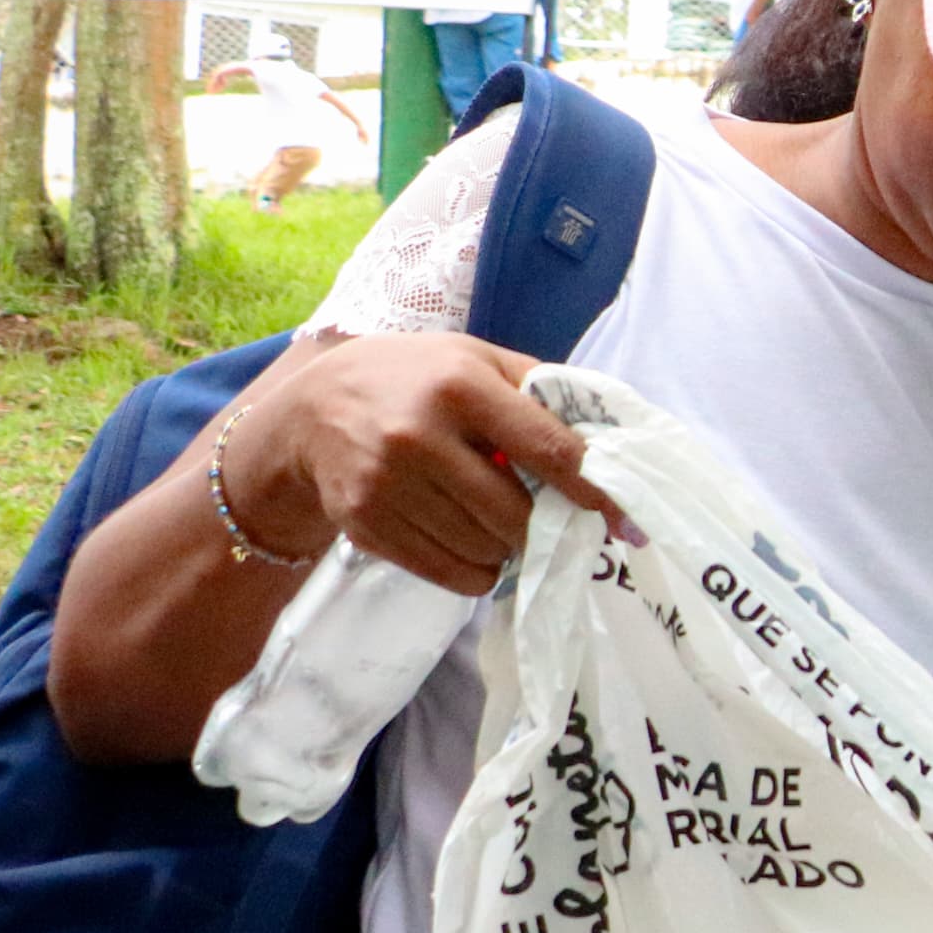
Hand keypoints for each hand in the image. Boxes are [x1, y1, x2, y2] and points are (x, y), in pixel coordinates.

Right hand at [243, 335, 631, 592]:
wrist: (308, 411)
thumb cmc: (412, 380)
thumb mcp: (473, 358)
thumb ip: (539, 389)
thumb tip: (611, 441)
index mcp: (460, 386)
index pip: (549, 450)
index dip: (595, 491)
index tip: (624, 518)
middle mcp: (419, 436)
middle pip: (517, 515)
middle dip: (544, 526)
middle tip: (548, 520)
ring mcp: (386, 485)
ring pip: (486, 550)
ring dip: (507, 547)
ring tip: (495, 519)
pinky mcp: (365, 524)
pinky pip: (450, 574)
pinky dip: (476, 568)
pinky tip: (467, 539)